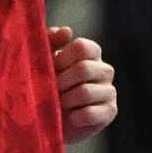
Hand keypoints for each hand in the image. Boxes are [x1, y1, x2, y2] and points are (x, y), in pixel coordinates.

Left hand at [48, 27, 116, 143]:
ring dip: (65, 101)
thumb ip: (49, 42)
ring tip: (58, 105)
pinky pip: (90, 113)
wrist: (47, 121)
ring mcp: (110, 90)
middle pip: (84, 69)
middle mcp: (104, 69)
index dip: (62, 59)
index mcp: (91, 53)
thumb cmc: (44, 86)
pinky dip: (74, 117)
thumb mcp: (41, 62)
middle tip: (51, 90)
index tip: (50, 69)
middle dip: (61, 82)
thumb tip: (67, 31)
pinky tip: (70, 118)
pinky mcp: (110, 111)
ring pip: (85, 92)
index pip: (82, 47)